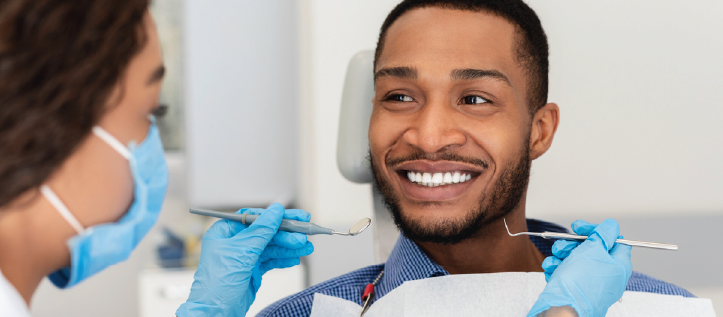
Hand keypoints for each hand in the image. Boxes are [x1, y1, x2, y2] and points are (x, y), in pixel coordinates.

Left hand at [176, 203, 313, 316]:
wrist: (215, 313)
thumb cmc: (216, 285)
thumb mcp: (241, 252)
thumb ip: (260, 231)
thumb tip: (275, 211)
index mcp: (225, 232)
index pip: (254, 217)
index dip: (275, 216)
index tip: (294, 216)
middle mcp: (235, 242)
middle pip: (266, 232)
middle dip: (286, 235)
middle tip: (303, 236)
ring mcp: (244, 257)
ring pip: (271, 247)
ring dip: (289, 247)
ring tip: (306, 248)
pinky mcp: (252, 270)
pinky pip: (271, 261)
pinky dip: (283, 260)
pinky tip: (295, 259)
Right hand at [528, 219, 632, 316]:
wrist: (564, 308)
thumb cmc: (580, 282)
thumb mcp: (593, 249)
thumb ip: (603, 234)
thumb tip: (611, 226)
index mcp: (619, 265)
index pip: (614, 240)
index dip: (596, 231)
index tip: (580, 228)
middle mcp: (607, 275)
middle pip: (591, 250)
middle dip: (573, 244)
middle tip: (563, 245)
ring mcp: (592, 284)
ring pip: (576, 261)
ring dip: (562, 255)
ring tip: (555, 259)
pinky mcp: (577, 290)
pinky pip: (568, 273)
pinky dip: (558, 268)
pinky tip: (551, 269)